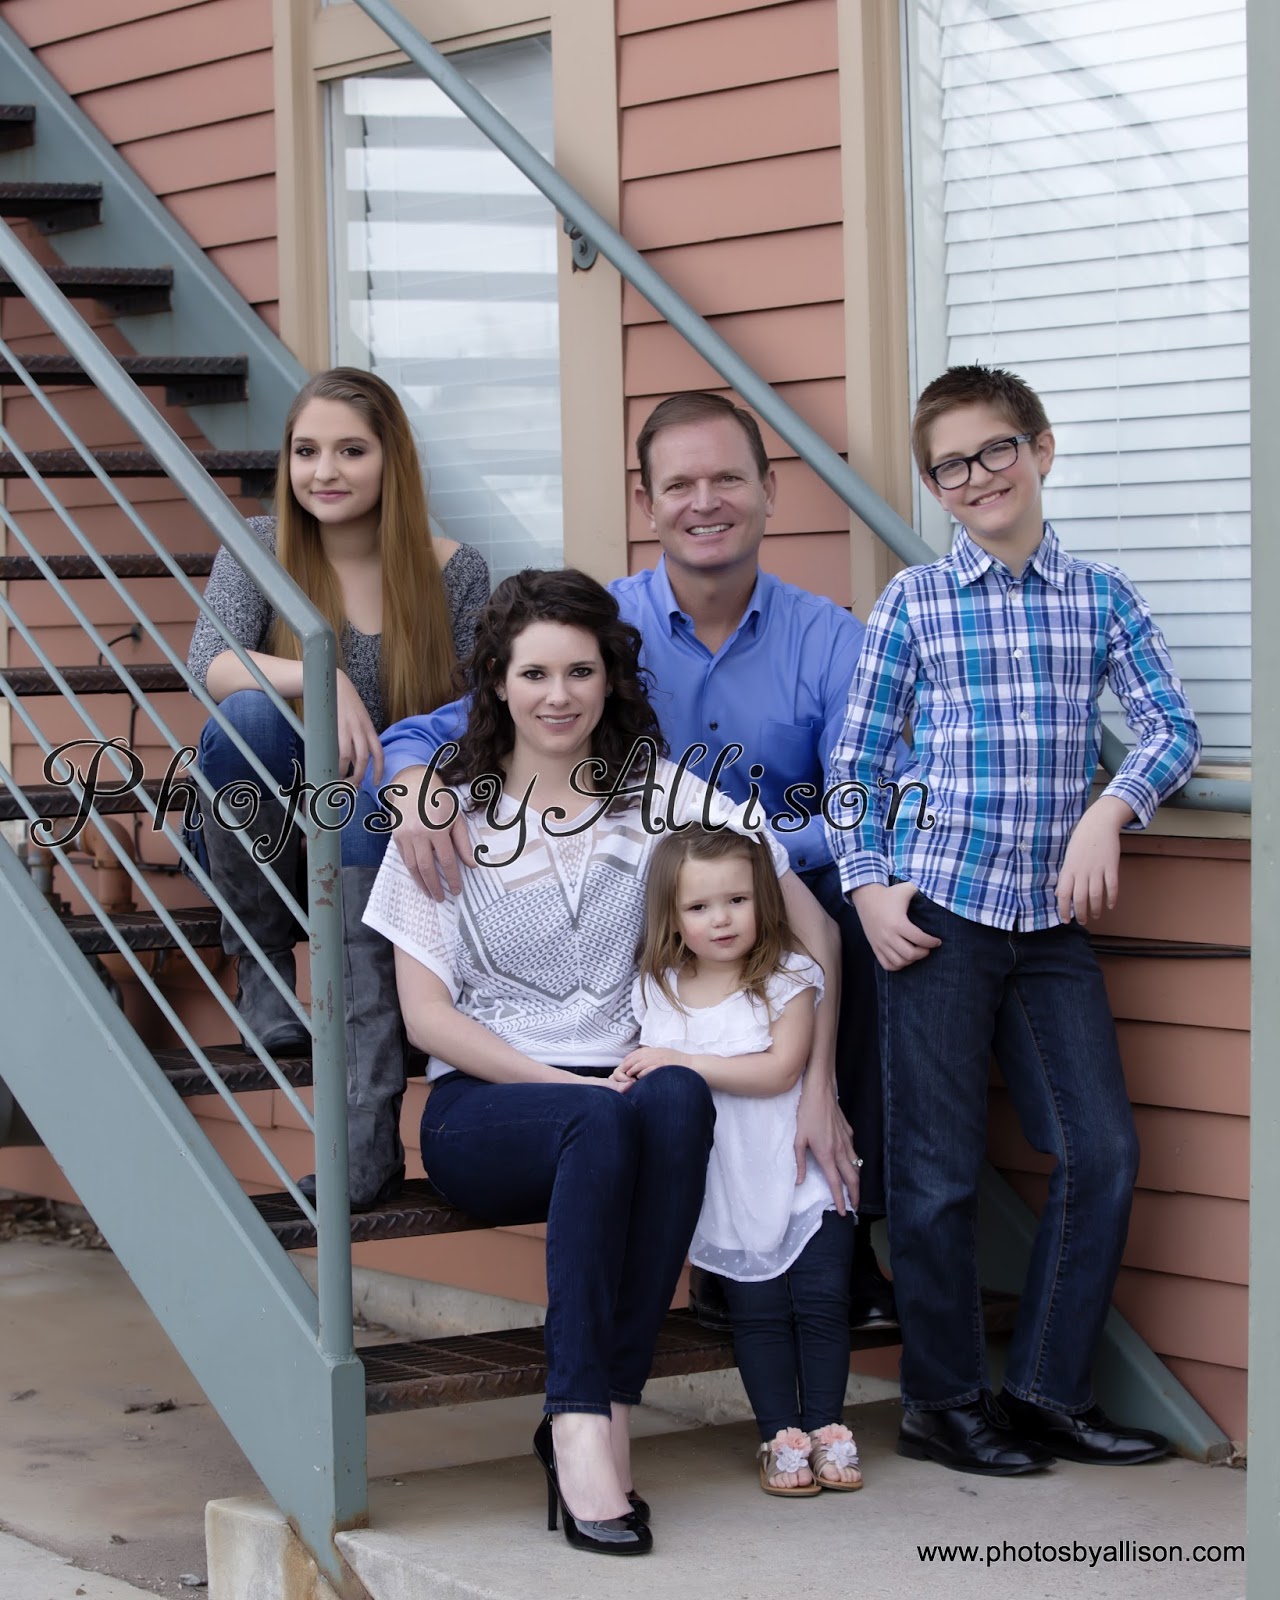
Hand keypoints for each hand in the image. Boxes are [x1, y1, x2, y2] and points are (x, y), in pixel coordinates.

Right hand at [336, 671, 382, 787]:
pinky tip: (334, 771)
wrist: (333, 684)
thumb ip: (355, 742)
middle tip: (354, 788)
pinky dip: (338, 765)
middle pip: (366, 759)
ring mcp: (350, 729)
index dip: (380, 769)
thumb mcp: (354, 723)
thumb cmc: (343, 706)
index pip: (379, 753)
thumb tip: (353, 763)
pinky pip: (340, 752)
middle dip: (361, 776)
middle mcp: (362, 729)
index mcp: (369, 728)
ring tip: (341, 782)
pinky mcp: (337, 728)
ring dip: (349, 774)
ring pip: (354, 758)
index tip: (377, 782)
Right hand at [392, 763, 475, 899]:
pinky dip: (411, 871)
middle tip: (441, 899)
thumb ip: (464, 842)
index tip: (456, 891)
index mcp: (438, 829)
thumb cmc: (440, 800)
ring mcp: (405, 836)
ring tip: (430, 894)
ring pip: (412, 866)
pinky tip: (419, 879)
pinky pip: (403, 858)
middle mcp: (419, 834)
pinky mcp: (396, 836)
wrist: (414, 784)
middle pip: (427, 868)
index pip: (447, 860)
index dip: (452, 878)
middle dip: (435, 886)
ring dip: (421, 883)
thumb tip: (472, 865)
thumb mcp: (456, 818)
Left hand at [614, 1047, 688, 1080]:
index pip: (638, 1052)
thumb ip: (654, 1057)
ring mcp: (660, 1059)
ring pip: (642, 1062)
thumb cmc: (679, 1063)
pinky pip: (650, 1068)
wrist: (693, 1066)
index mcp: (656, 1050)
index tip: (623, 1064)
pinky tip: (639, 1077)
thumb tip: (642, 1062)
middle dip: (628, 1064)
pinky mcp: (664, 1066)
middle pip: (637, 1057)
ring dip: (633, 1069)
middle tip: (622, 1071)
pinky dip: (643, 1072)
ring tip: (628, 1075)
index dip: (629, 1058)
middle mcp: (657, 1053)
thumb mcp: (665, 1055)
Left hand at [793, 1071, 859, 1214]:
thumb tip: (800, 1181)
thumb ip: (799, 1162)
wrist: (820, 1091)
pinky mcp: (849, 1132)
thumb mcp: (797, 1139)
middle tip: (856, 1207)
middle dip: (856, 1194)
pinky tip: (850, 1163)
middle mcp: (840, 1150)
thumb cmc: (806, 1113)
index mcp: (826, 1154)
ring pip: (856, 1165)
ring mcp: (847, 1140)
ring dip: (856, 1180)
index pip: (836, 1183)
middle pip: (852, 1178)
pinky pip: (854, 1151)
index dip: (841, 1199)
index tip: (845, 1212)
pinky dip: (854, 1162)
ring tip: (854, 1190)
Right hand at [850, 881, 940, 970]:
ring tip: (916, 952)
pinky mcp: (874, 947)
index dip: (932, 942)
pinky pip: (887, 965)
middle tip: (928, 948)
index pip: (920, 939)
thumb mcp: (906, 888)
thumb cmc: (889, 894)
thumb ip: (923, 889)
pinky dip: (897, 965)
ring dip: (911, 960)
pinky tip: (904, 958)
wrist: (866, 897)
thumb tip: (939, 890)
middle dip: (923, 953)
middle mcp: (888, 935)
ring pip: (899, 962)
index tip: (938, 941)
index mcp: (898, 923)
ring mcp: (880, 943)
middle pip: (910, 954)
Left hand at [1056, 797, 1130, 923]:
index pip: (1063, 894)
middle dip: (1080, 914)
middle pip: (1080, 899)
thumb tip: (1060, 894)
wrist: (1098, 824)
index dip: (1063, 910)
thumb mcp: (1068, 857)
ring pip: (1096, 896)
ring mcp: (1097, 869)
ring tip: (1096, 916)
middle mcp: (1081, 871)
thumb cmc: (1081, 841)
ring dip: (1096, 909)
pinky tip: (1110, 905)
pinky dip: (1112, 899)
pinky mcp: (1111, 867)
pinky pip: (1112, 887)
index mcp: (1068, 869)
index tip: (1065, 919)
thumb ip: (1066, 876)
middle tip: (1082, 921)